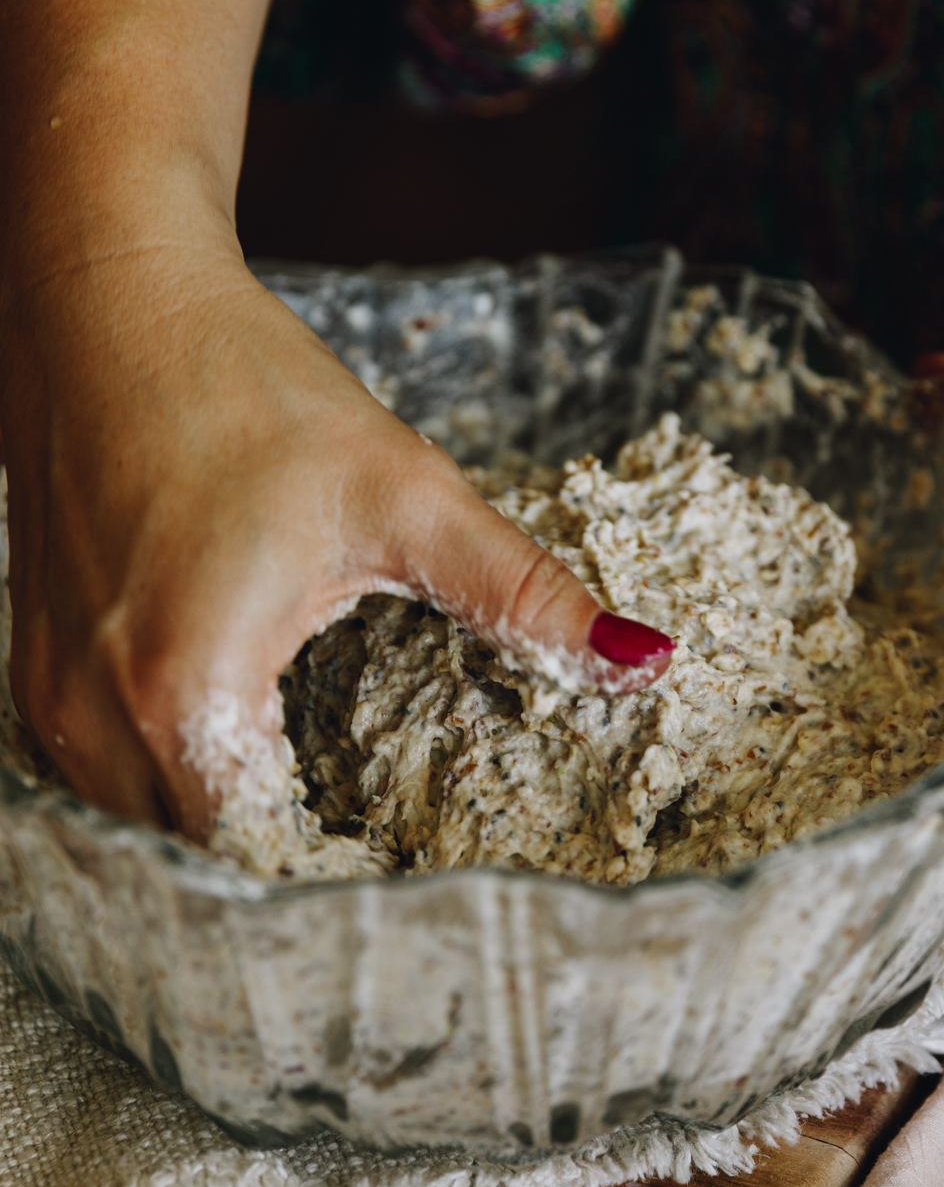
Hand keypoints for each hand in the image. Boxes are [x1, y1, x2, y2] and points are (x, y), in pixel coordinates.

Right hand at [0, 0, 667, 842]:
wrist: (107, 298)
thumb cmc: (241, 385)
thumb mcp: (404, 494)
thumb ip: (522, 592)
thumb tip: (641, 655)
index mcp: (185, 689)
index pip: (258, 864)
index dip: (336, 889)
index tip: (408, 886)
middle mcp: (93, 715)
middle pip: (195, 860)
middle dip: (284, 871)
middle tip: (375, 863)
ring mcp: (48, 696)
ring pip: (138, 826)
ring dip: (220, 830)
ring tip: (311, 822)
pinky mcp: (35, 665)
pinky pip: (102, 774)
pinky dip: (168, 779)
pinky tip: (237, 747)